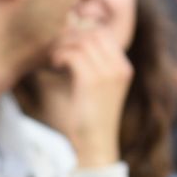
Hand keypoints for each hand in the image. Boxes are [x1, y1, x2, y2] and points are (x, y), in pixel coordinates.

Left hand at [32, 28, 131, 168]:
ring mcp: (108, 73)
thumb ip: (89, 66)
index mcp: (122, 67)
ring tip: (53, 58)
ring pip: (83, 41)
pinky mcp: (93, 81)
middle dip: (70, 35)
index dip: (81, 31)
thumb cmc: (89, 120)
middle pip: (93, 32)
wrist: (95, 145)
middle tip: (54, 48)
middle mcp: (120, 67)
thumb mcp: (93, 89)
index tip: (64, 42)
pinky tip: (54, 66)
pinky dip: (60, 56)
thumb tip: (69, 44)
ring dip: (63, 45)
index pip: (103, 33)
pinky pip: (74, 55)